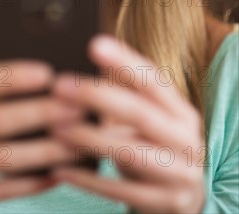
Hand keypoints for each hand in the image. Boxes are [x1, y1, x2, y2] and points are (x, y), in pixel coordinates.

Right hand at [0, 61, 84, 213]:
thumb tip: (40, 83)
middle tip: (74, 108)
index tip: (46, 73)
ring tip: (77, 142)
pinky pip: (0, 190)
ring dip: (44, 150)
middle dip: (39, 113)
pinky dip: (32, 181)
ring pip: (0, 158)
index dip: (10, 77)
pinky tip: (56, 172)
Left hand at [50, 35, 205, 213]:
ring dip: (89, 139)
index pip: (154, 80)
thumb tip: (98, 45)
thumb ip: (125, 84)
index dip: (125, 61)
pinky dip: (88, 181)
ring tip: (55, 128)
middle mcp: (186, 141)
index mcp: (182, 112)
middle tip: (60, 86)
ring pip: (130, 154)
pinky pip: (121, 192)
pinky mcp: (165, 205)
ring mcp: (179, 176)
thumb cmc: (156, 145)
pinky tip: (60, 168)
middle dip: (98, 97)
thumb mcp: (148, 114)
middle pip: (141, 113)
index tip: (94, 44)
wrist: (186, 198)